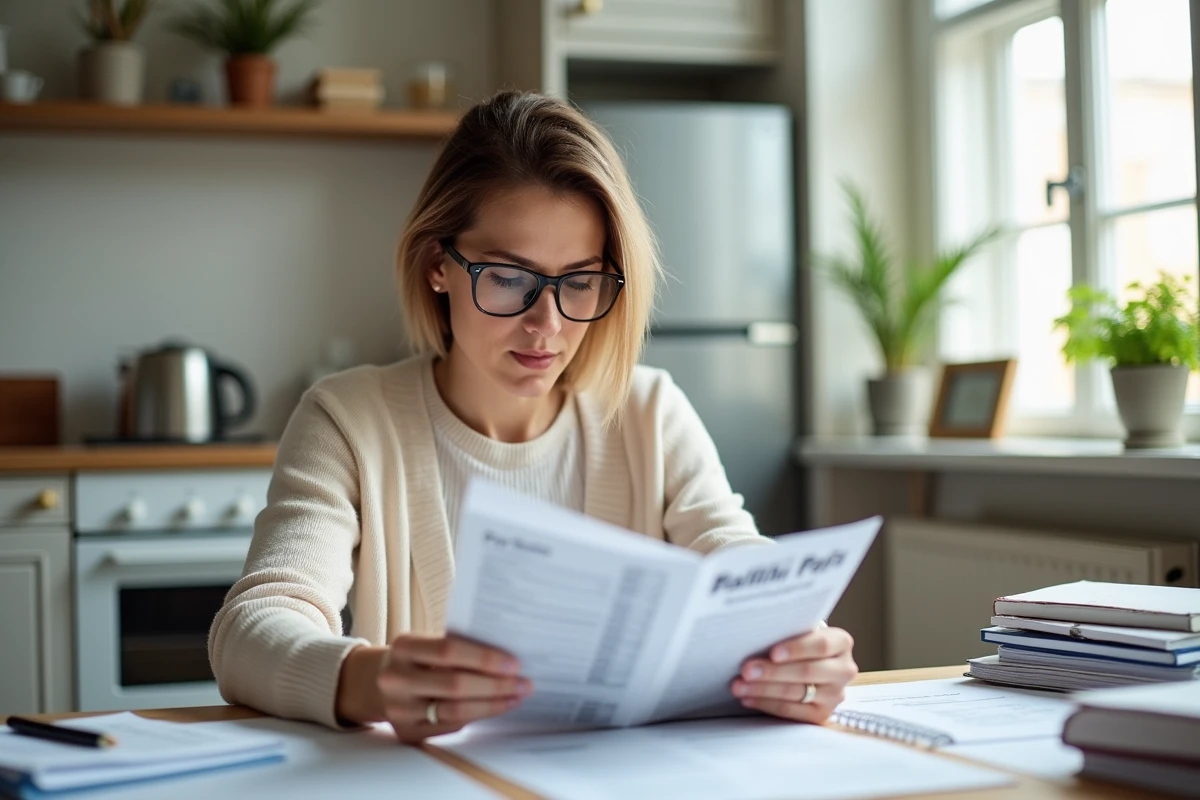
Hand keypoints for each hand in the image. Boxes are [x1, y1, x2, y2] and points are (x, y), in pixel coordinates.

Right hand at [337, 634, 531, 742]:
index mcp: (403, 647)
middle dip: (496, 685)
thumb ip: (456, 646)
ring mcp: (399, 708)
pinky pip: (450, 726)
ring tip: (516, 697)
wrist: (376, 682)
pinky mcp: (406, 731)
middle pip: (455, 685)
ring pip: (456, 710)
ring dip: (492, 705)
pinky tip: (496, 708)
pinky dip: (478, 716)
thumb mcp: (426, 643)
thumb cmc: (416, 658)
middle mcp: (396, 678)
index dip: (485, 658)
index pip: (449, 651)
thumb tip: (506, 655)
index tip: (514, 663)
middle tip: (524, 683)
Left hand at [730, 625, 856, 723]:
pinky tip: (749, 699)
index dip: (796, 649)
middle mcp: (844, 670)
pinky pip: (792, 711)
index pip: (821, 645)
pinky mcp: (822, 714)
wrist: (813, 664)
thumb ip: (787, 632)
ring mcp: (835, 695)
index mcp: (841, 643)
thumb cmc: (800, 643)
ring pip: (796, 692)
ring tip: (739, 686)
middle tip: (746, 670)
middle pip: (806, 671)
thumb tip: (753, 636)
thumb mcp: (800, 632)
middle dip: (772, 672)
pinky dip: (767, 704)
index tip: (772, 652)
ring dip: (763, 690)